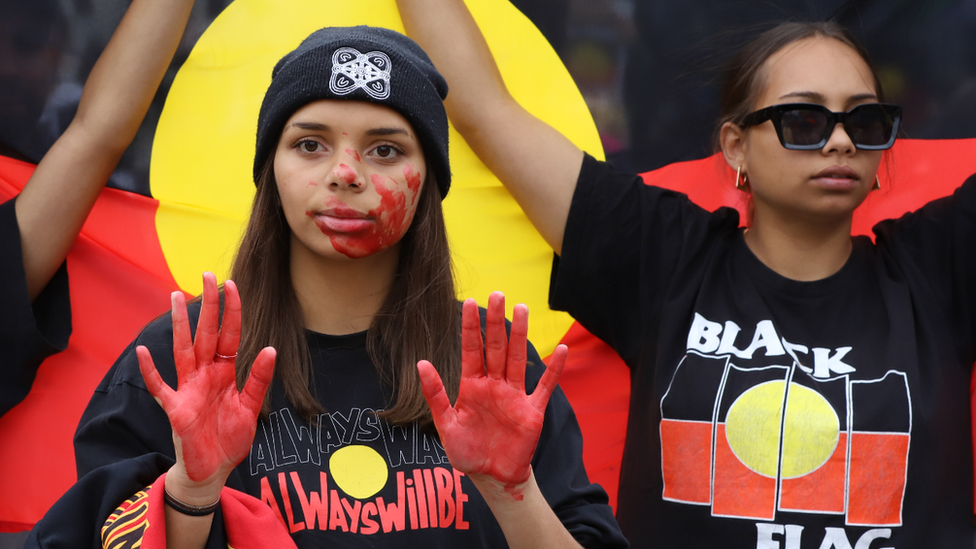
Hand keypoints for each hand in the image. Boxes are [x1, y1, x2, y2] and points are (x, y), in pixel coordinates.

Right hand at [138, 272, 275, 484]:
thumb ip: (259, 379)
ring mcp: (188, 390)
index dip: (231, 312)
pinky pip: (159, 387)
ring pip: (183, 350)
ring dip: (180, 325)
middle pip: (205, 334)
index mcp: (225, 373)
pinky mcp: (175, 409)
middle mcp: (205, 375)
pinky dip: (151, 371)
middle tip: (207, 275)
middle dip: (207, 306)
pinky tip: (143, 352)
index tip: (232, 285)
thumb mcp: (251, 408)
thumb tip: (271, 348)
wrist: (213, 471)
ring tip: (177, 297)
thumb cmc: (229, 438)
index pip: (229, 336)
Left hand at [418, 292, 565, 493]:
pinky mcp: (532, 410)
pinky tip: (560, 349)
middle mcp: (494, 385)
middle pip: (497, 347)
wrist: (491, 477)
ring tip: (522, 308)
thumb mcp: (445, 424)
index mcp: (472, 386)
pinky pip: (545, 386)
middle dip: (496, 322)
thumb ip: (435, 394)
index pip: (471, 350)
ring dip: (520, 335)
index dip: (470, 327)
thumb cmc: (467, 451)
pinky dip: (553, 369)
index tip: (469, 302)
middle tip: (497, 294)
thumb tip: (421, 363)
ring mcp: (515, 395)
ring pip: (518, 359)